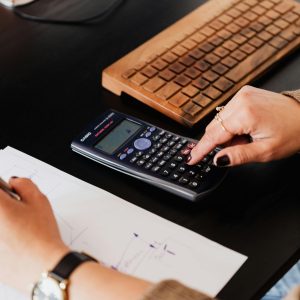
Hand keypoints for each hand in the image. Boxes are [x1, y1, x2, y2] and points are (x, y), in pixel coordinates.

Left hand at [0, 178, 68, 293]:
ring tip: (14, 231)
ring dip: (4, 224)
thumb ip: (23, 184)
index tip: (9, 195)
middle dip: (4, 209)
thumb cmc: (41, 236)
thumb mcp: (39, 201)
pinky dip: (2, 239)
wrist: (42, 266)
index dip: (4, 192)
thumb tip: (13, 183)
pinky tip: (11, 244)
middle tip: (14, 213)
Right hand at [188, 86, 299, 165]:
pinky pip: (227, 113)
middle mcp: (241, 100)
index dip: (201, 149)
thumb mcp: (266, 151)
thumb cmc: (292, 132)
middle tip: (239, 147)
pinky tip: (245, 128)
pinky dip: (231, 125)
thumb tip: (218, 159)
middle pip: (214, 127)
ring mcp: (242, 94)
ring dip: (227, 133)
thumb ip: (238, 156)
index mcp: (245, 114)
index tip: (191, 158)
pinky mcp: (244, 93)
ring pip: (219, 121)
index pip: (214, 135)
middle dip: (221, 142)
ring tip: (247, 137)